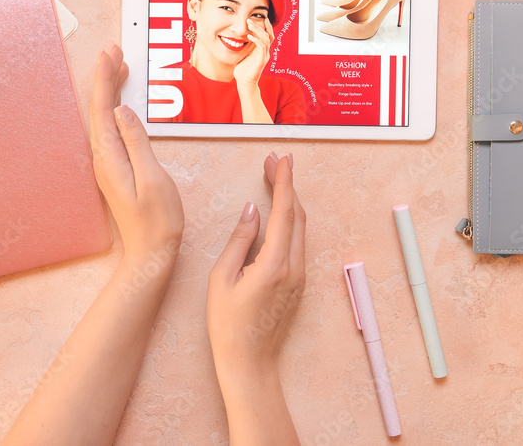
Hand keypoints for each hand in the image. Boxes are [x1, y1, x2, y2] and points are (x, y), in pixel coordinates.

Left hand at [89, 44, 183, 261]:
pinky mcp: (115, 169)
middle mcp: (102, 159)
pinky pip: (110, 130)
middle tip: (114, 51)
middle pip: (99, 109)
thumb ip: (137, 142)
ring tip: (117, 68)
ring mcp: (107, 164)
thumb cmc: (158, 220)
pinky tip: (121, 104)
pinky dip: (114, 110)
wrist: (151, 253)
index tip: (110, 54)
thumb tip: (122, 110)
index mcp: (110, 158)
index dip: (105, 79)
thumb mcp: (153, 177)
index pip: (103, 109)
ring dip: (108, 91)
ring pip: (103, 118)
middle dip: (104, 78)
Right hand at [207, 152, 305, 380]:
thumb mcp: (222, 278)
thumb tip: (252, 211)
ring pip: (300, 229)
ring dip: (289, 202)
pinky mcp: (297, 284)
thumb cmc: (228, 324)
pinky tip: (276, 214)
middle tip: (273, 162)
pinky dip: (289, 222)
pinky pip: (297, 244)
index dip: (284, 182)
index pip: (284, 212)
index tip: (281, 159)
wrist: (249, 363)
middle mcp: (294, 268)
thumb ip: (239, 240)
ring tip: (274, 180)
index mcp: (274, 264)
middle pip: (297, 216)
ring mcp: (299, 276)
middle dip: (287, 185)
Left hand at [232, 17, 273, 88]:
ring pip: (265, 39)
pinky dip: (256, 40)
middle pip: (268, 35)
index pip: (267, 35)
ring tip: (250, 25)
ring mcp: (264, 56)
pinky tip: (249, 35)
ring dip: (258, 30)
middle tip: (251, 19)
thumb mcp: (244, 54)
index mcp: (262, 50)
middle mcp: (265, 52)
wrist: (244, 82)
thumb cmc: (243, 69)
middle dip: (261, 25)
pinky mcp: (261, 60)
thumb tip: (238, 35)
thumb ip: (245, 45)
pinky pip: (261, 47)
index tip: (259, 17)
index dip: (265, 26)